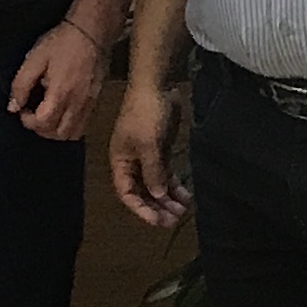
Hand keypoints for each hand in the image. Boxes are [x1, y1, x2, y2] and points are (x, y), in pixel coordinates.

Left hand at [7, 19, 108, 142]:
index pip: (43, 124)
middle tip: (32, 113)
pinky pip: (82, 126)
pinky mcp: (95, 101)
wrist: (91, 32)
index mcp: (61, 93)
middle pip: (59, 135)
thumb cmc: (61, 43)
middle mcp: (77, 103)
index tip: (22, 108)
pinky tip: (60, 112)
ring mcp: (89, 104)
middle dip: (40, 129)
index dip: (28, 121)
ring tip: (45, 114)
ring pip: (72, 134)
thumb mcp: (34, 59)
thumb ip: (21, 85)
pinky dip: (68, 126)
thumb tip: (13, 107)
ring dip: (55, 131)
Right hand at [110, 75, 189, 227]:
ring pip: (156, 185)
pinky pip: (166, 174)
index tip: (159, 221)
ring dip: (168, 199)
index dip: (141, 209)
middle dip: (156, 207)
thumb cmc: (147, 114)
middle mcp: (131, 163)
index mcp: (120, 162)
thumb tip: (158, 196)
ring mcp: (147, 157)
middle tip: (174, 220)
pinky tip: (186, 196)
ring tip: (183, 211)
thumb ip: (153, 172)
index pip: (126, 193)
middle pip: (142, 192)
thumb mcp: (149, 144)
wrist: (157, 85)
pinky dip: (175, 186)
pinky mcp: (161, 150)